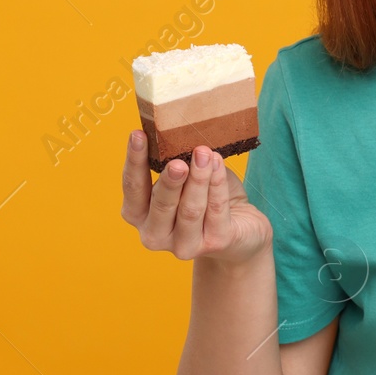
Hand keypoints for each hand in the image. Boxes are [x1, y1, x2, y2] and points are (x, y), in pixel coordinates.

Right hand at [121, 133, 271, 265]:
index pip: (133, 187)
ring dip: (198, 179)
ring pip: (190, 209)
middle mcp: (155, 235)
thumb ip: (176, 160)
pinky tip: (218, 164)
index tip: (138, 134)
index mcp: (140, 215)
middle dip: (170, 181)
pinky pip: (216, 210)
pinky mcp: (215, 243)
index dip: (135, 161)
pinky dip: (217, 184)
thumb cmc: (205, 196)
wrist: (242, 227)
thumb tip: (177, 129)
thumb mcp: (186, 176)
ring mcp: (185, 245)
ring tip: (204, 153)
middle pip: (160, 204)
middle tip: (177, 161)